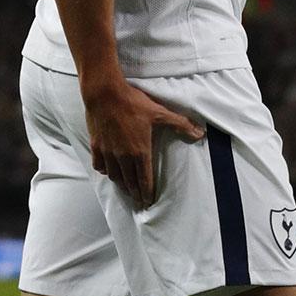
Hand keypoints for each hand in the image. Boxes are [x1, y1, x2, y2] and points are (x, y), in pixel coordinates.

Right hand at [83, 76, 204, 208]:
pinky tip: (107, 170)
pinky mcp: (96, 145)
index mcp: (139, 151)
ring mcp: (108, 152)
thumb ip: (180, 124)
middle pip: (129, 182)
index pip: (144, 179)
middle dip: (135, 194)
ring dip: (121, 184)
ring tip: (125, 188)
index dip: (146, 192)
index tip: (148, 201)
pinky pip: (99, 165)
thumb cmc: (132, 103)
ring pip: (114, 176)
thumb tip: (200, 133)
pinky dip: (104, 170)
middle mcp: (123, 156)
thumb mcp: (160, 112)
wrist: (105, 93)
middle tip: (138, 202)